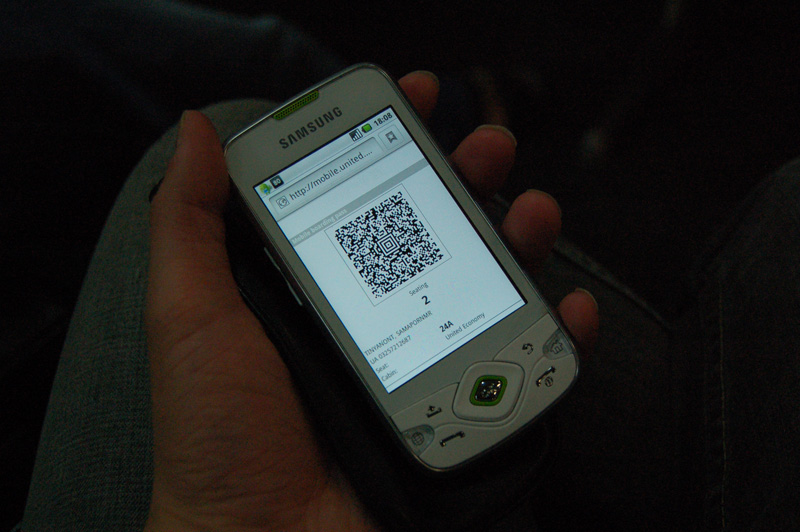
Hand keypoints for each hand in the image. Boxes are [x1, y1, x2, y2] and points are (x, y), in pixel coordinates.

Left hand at [144, 71, 598, 531]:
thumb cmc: (219, 435)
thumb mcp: (190, 316)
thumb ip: (190, 224)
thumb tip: (195, 128)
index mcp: (314, 284)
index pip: (362, 195)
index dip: (393, 145)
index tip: (419, 100)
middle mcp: (373, 313)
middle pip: (435, 228)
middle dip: (468, 176)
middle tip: (491, 145)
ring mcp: (421, 358)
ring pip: (487, 281)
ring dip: (521, 236)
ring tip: (534, 211)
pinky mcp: (459, 405)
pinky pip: (521, 359)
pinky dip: (556, 330)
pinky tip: (565, 306)